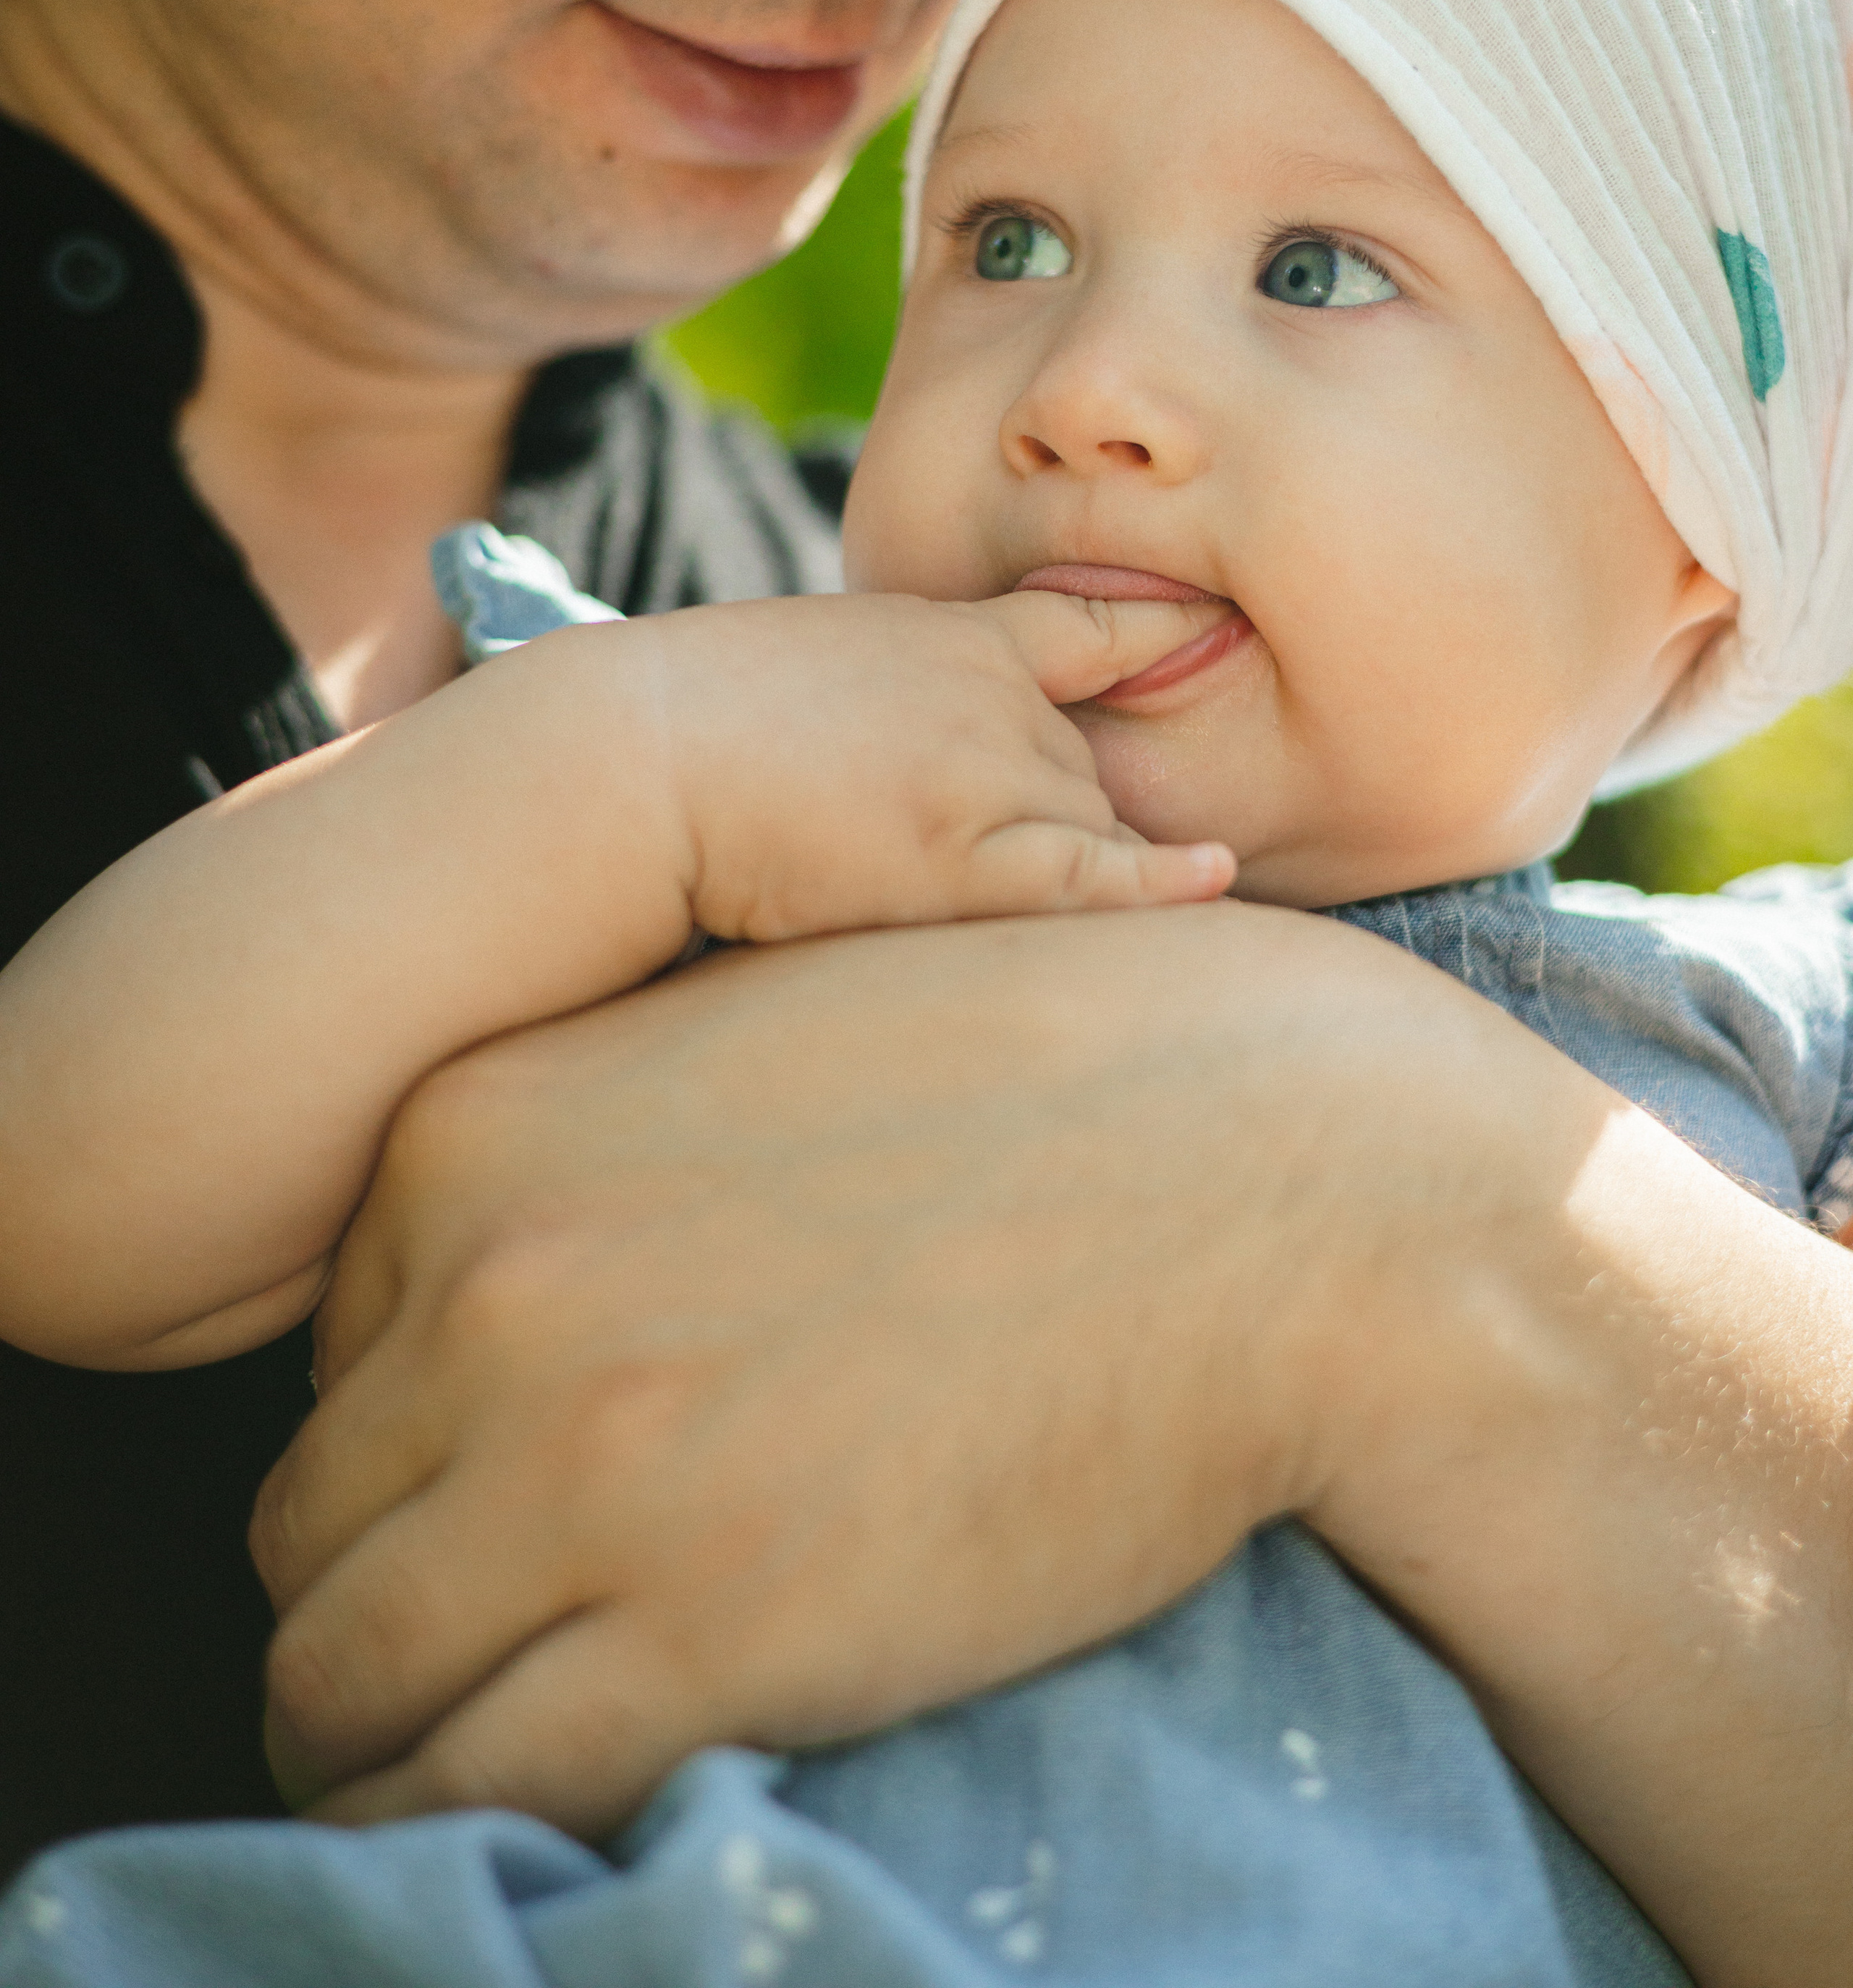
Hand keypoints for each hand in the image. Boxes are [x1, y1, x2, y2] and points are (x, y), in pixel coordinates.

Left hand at [255, 903, 1372, 1826]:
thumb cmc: (1052, 1083)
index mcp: (482, 1134)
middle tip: (452, 1644)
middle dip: (370, 1590)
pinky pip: (472, 1789)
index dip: (402, 1444)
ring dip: (370, 1734)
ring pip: (341, 1674)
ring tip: (442, 1758)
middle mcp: (490, 1294)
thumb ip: (599, 1142)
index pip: (330, 1354)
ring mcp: (585, 1473)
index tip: (472, 1495)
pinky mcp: (707, 1637)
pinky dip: (454, 1825)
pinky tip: (507, 1816)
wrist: (1268, 1186)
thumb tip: (509, 1279)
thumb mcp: (758, 1041)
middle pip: (313, 1518)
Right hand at [621, 588, 1235, 938]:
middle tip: (968, 859)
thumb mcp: (820, 655)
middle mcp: (994, 699)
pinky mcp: (961, 859)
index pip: (1090, 626)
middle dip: (1061, 824)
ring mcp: (986, 774)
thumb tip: (915, 740)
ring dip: (1072, 873)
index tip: (1227, 625)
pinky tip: (1213, 879)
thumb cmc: (695, 715)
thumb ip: (902, 686)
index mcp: (954, 636)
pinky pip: (1088, 879)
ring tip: (990, 907)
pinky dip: (1156, 886)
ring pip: (1091, 832)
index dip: (1166, 628)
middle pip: (1093, 772)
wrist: (632, 756)